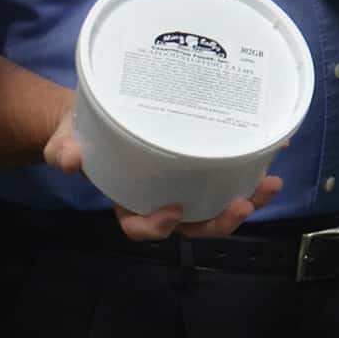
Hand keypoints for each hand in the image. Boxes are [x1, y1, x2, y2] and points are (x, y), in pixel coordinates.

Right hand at [42, 104, 277, 242]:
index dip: (159, 226)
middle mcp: (159, 200)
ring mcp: (184, 184)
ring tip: (271, 185)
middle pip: (192, 224)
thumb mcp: (66, 138)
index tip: (172, 211)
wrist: (98, 110)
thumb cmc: (82, 132)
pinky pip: (228, 176)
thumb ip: (64, 149)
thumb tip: (67, 158)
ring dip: (247, 200)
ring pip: (217, 205)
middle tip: (242, 205)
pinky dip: (251, 169)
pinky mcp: (202, 164)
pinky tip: (274, 150)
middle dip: (220, 222)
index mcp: (128, 201)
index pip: (143, 227)